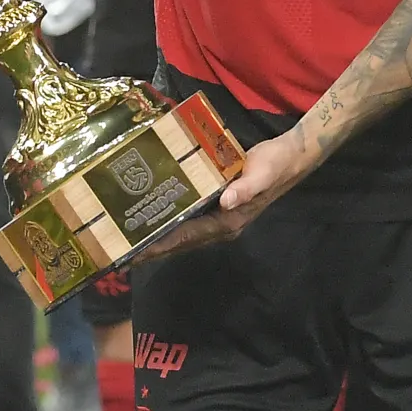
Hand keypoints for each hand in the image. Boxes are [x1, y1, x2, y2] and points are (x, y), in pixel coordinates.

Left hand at [133, 126, 309, 260]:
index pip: (189, 236)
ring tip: (130, 239)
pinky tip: (154, 216)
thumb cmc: (274, 165)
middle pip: (181, 241)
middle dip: (154, 248)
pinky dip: (170, 221)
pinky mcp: (218, 207)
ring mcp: (219, 218)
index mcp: (229, 221)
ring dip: (159, 238)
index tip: (138, 251)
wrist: (289, 158)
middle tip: (122, 252)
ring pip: (183, 233)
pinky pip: (189, 219)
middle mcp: (222, 225)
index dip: (163, 244)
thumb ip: (246, 189)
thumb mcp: (262, 173)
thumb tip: (227, 202)